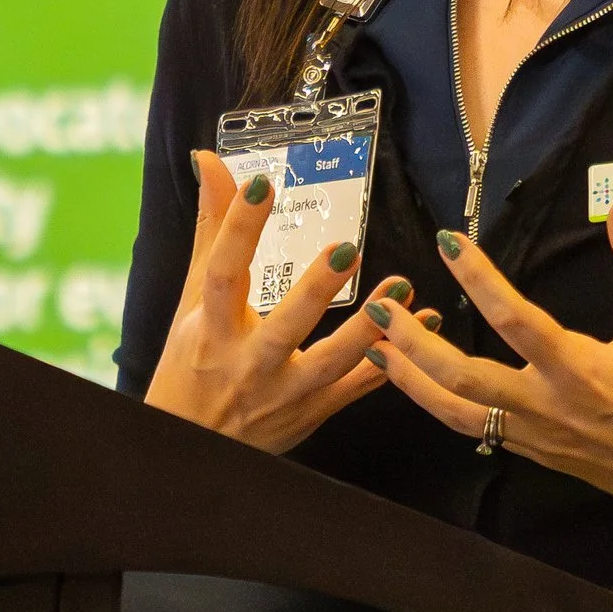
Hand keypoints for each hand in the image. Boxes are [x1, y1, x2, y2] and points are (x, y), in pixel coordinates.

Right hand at [142, 150, 415, 452]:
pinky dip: (389, 360)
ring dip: (368, 329)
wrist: (191, 448)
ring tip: (400, 290)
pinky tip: (422, 327)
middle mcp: (246, 363)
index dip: (238, 229)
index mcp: (210, 328)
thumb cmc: (190, 364)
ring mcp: (283, 393)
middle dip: (316, 291)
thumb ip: (212, 230)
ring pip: (329, 365)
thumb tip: (210, 163)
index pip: (222, 273)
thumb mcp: (192, 299)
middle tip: (349, 251)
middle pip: (283, 327)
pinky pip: (356, 387)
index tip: (260, 184)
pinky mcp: (312, 412)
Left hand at [369, 191, 612, 510]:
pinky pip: (472, 428)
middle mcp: (547, 407)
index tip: (447, 243)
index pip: (516, 320)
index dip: (478, 280)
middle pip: (463, 379)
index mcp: (580, 371)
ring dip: (409, 379)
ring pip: (455, 413)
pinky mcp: (530, 452)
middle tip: (378, 306)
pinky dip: (437, 402)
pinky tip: (414, 379)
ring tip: (372, 347)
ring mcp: (533, 436)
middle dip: (413, 343)